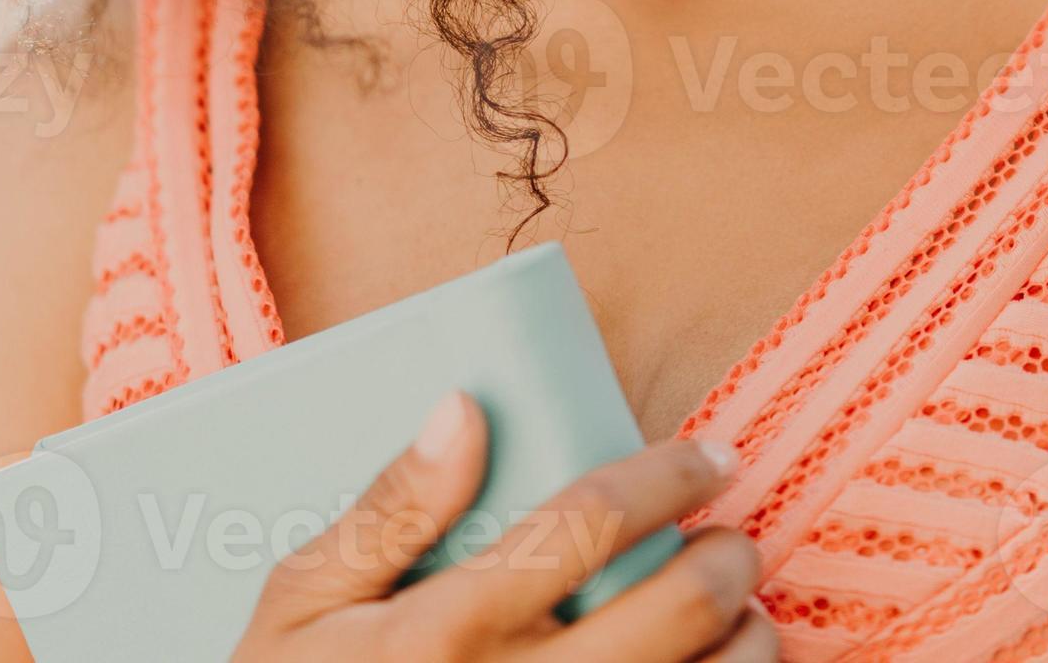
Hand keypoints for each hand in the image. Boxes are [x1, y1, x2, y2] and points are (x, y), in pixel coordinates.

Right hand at [232, 392, 773, 660]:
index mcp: (445, 632)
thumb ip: (387, 510)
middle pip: (675, 611)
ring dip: (746, 643)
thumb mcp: (301, 606)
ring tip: (742, 616)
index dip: (667, 477)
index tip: (708, 457)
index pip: (589, 523)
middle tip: (731, 539)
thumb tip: (465, 408)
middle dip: (725, 560)